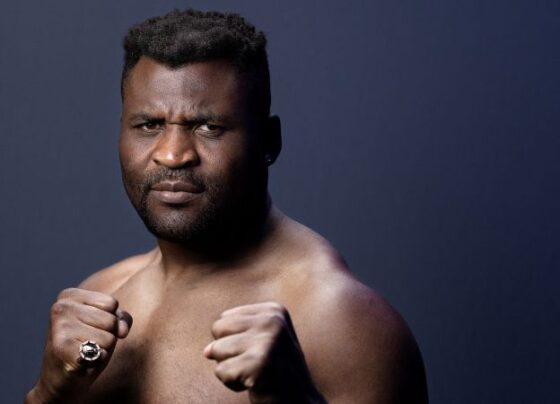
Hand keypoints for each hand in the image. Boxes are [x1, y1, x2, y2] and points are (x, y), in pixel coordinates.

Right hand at [26, 288, 131, 402]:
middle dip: (106, 335)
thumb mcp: (106, 324)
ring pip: (109, 338)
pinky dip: (96, 361)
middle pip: (111, 320)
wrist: (61, 378)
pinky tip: (81, 362)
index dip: (110, 319)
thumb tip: (122, 331)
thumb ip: (121, 319)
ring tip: (84, 351)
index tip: (91, 328)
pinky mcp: (62, 349)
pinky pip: (101, 353)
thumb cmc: (86, 345)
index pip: (112, 303)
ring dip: (101, 349)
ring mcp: (60, 328)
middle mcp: (61, 307)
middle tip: (87, 343)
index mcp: (69, 296)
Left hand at [204, 302, 325, 402]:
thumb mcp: (260, 341)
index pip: (225, 319)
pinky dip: (232, 383)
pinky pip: (221, 371)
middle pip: (217, 329)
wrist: (301, 401)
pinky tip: (254, 385)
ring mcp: (268, 341)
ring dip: (230, 369)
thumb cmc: (275, 371)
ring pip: (216, 350)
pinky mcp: (260, 364)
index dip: (235, 341)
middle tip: (255, 365)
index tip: (259, 354)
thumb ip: (231, 335)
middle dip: (229, 352)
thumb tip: (207, 351)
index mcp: (273, 311)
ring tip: (254, 374)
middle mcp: (272, 320)